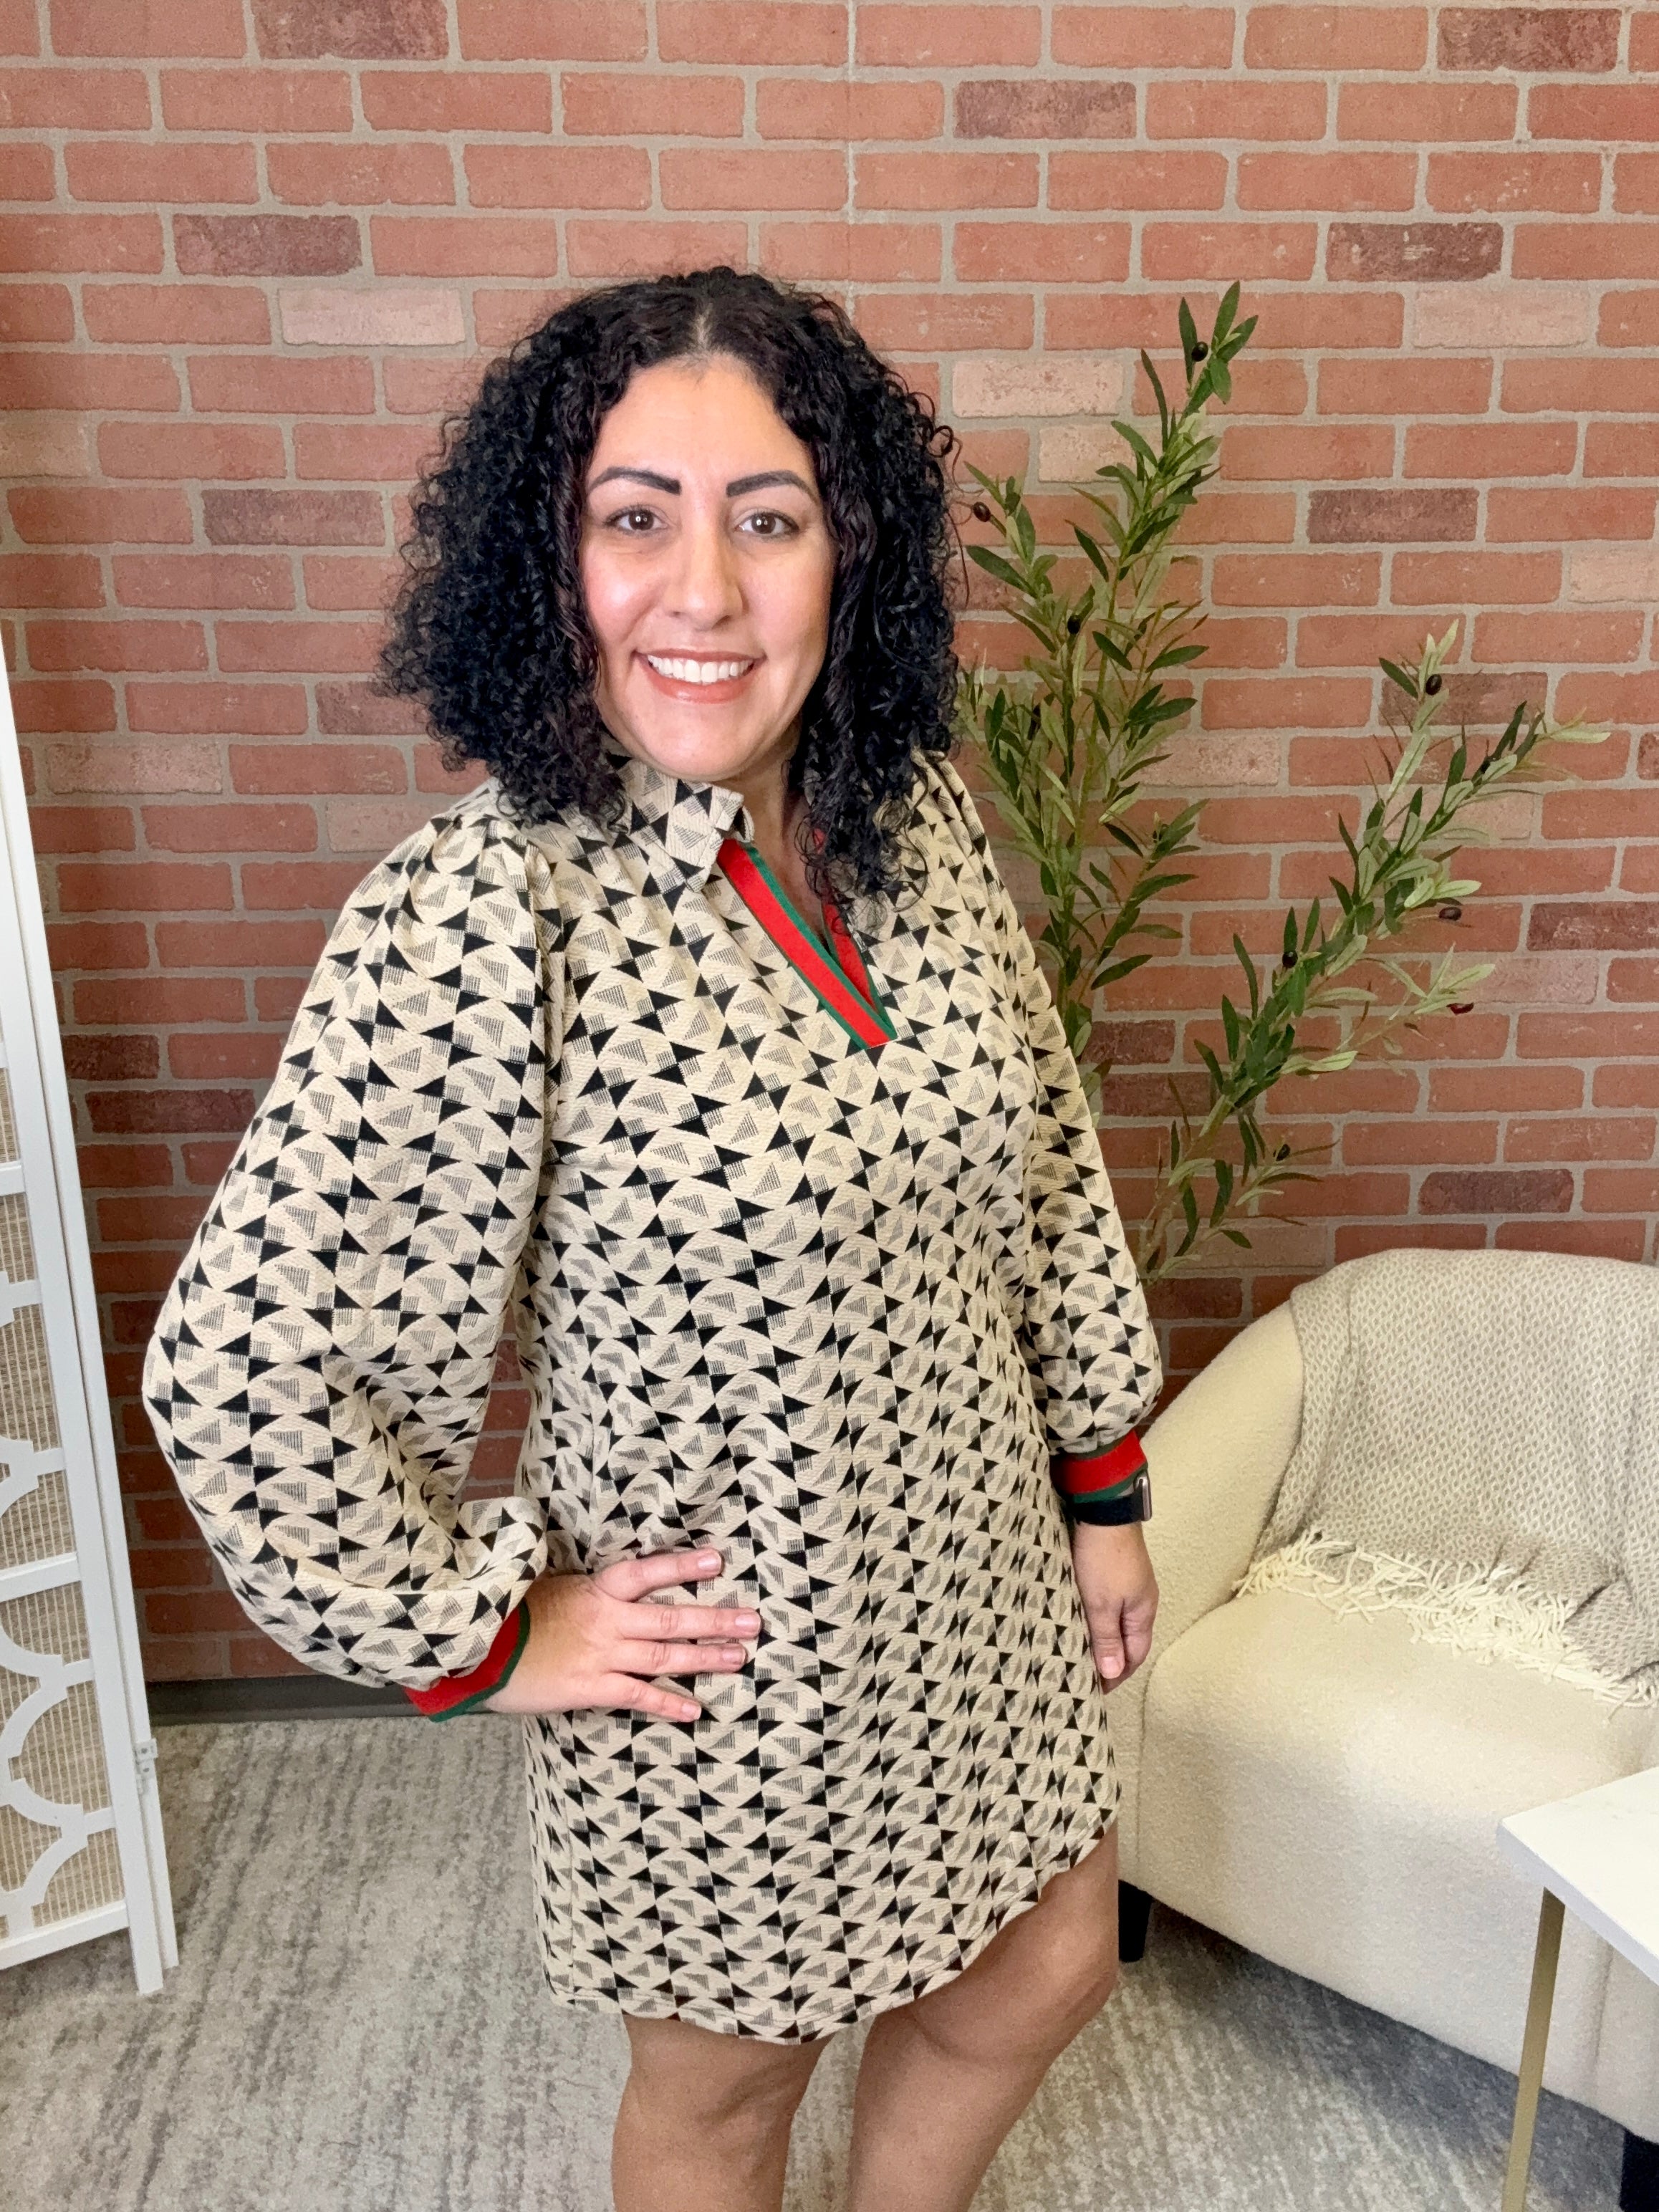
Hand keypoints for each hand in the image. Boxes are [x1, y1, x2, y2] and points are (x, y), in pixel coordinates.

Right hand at [484, 1547, 758, 1721]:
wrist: (475, 1650)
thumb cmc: (507, 1615)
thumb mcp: (547, 1588)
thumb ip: (585, 1590)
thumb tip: (614, 1587)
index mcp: (593, 1590)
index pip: (645, 1572)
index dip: (681, 1566)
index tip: (716, 1562)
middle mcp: (604, 1620)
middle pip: (670, 1617)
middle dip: (714, 1620)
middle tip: (752, 1621)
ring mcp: (600, 1655)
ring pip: (663, 1655)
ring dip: (703, 1658)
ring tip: (738, 1658)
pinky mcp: (589, 1688)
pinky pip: (637, 1696)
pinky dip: (667, 1703)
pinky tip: (694, 1710)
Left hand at [1070, 1522, 1157, 1690]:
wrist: (1104, 1511)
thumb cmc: (1103, 1559)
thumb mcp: (1102, 1604)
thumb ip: (1107, 1638)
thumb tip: (1113, 1671)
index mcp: (1143, 1613)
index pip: (1134, 1656)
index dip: (1116, 1675)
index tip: (1094, 1689)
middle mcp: (1141, 1601)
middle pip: (1128, 1640)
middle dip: (1110, 1659)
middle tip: (1084, 1674)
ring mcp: (1130, 1584)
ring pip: (1117, 1622)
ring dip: (1102, 1638)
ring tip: (1080, 1650)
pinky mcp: (1116, 1571)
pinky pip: (1110, 1605)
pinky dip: (1097, 1618)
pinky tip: (1080, 1618)